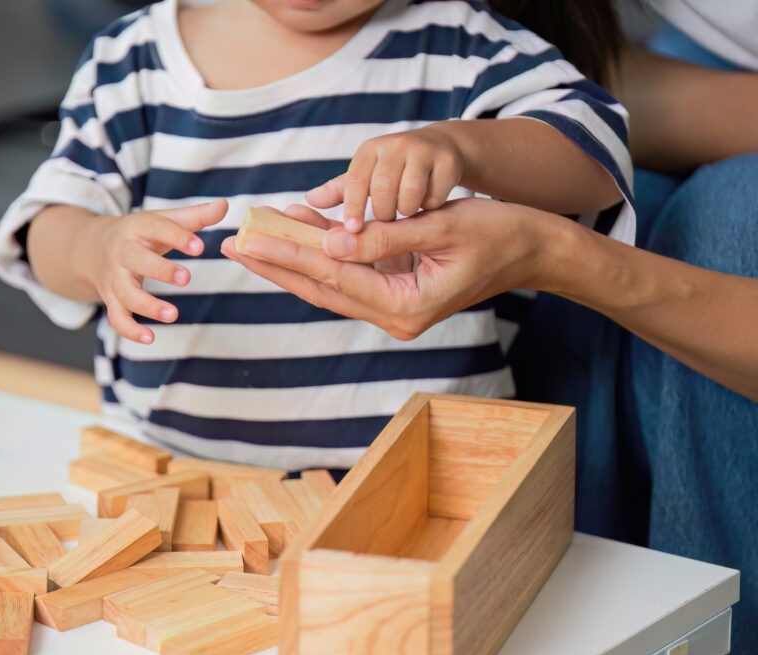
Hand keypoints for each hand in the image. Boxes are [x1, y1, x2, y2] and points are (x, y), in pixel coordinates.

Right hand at [90, 199, 227, 343]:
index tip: (199, 247)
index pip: (157, 228)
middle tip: (186, 279)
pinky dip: (130, 330)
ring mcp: (114, 278)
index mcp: (137, 227)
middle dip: (160, 270)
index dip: (178, 237)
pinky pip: (117, 318)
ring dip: (147, 306)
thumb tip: (225, 205)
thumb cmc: (140, 234)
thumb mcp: (163, 220)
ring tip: (173, 315)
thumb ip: (194, 216)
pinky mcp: (111, 299)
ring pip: (126, 293)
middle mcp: (122, 252)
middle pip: (137, 260)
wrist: (92, 247)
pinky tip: (150, 338)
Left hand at [220, 198, 553, 339]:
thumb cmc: (498, 233)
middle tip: (232, 245)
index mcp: (406, 307)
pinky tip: (296, 234)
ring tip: (253, 238)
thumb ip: (384, 237)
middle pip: (321, 288)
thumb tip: (329, 240)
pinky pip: (348, 277)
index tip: (250, 238)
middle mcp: (395, 317)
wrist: (533, 250)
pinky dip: (321, 256)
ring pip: (330, 285)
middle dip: (275, 265)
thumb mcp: (441, 226)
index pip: (334, 276)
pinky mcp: (396, 297)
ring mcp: (394, 310)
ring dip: (292, 261)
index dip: (289, 254)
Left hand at [306, 124, 464, 231]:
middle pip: (382, 189)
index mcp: (371, 150)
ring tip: (406, 217)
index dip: (353, 207)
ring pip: (409, 194)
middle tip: (385, 225)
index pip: (356, 180)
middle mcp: (396, 145)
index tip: (351, 230)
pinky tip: (428, 208)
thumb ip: (339, 190)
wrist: (443, 149)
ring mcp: (425, 151)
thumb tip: (309, 200)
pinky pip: (434, 197)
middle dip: (382, 214)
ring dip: (405, 212)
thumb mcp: (366, 175)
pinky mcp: (450, 162)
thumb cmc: (395, 169)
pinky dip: (429, 209)